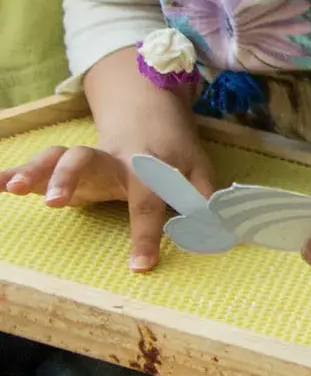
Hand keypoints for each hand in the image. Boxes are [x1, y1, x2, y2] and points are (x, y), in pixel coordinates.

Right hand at [1, 115, 214, 272]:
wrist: (148, 109)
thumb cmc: (173, 150)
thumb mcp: (197, 169)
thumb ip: (205, 198)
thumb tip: (224, 229)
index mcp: (146, 164)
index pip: (148, 200)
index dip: (147, 232)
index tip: (141, 266)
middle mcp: (110, 158)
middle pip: (88, 159)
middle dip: (69, 177)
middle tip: (54, 203)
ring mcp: (85, 159)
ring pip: (57, 157)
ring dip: (35, 170)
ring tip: (14, 187)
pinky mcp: (64, 164)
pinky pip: (37, 164)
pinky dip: (13, 172)